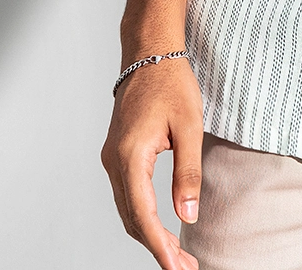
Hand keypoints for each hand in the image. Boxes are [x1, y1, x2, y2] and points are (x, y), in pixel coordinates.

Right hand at [101, 57, 204, 268]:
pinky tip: (161, 226)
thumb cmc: (172, 83)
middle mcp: (113, 161)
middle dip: (157, 247)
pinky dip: (142, 216)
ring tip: (178, 253)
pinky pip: (127, 195)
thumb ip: (188, 172)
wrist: (150, 52)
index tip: (177, 268)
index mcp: (130, 156)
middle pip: (131, 219)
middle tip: (185, 266)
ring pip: (127, 210)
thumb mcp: (189, 125)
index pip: (142, 216)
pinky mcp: (116, 154)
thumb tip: (189, 216)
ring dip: (149, 234)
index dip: (159, 247)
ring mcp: (111, 158)